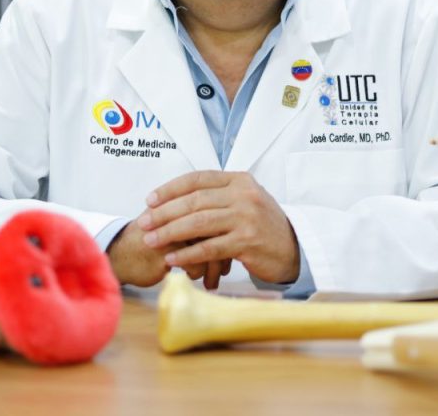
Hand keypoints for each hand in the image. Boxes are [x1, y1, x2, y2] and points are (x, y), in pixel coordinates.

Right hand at [106, 219, 230, 288]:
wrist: (122, 256)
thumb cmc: (152, 242)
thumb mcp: (176, 226)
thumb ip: (199, 222)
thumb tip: (230, 232)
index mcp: (183, 202)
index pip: (217, 213)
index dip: (225, 233)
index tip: (229, 249)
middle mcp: (179, 212)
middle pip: (215, 229)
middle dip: (223, 252)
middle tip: (225, 268)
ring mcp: (173, 230)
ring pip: (208, 246)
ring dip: (212, 266)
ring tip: (212, 279)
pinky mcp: (166, 250)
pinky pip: (195, 262)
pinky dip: (199, 272)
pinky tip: (197, 279)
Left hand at [137, 170, 299, 284]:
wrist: (294, 248)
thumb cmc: (262, 226)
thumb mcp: (245, 200)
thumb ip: (218, 195)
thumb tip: (176, 198)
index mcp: (240, 180)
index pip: (198, 179)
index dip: (170, 189)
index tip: (150, 200)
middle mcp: (244, 195)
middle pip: (194, 200)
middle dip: (164, 212)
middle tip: (144, 222)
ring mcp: (246, 218)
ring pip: (199, 223)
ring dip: (170, 232)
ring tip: (151, 240)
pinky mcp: (247, 242)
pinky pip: (209, 248)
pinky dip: (188, 254)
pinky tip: (172, 259)